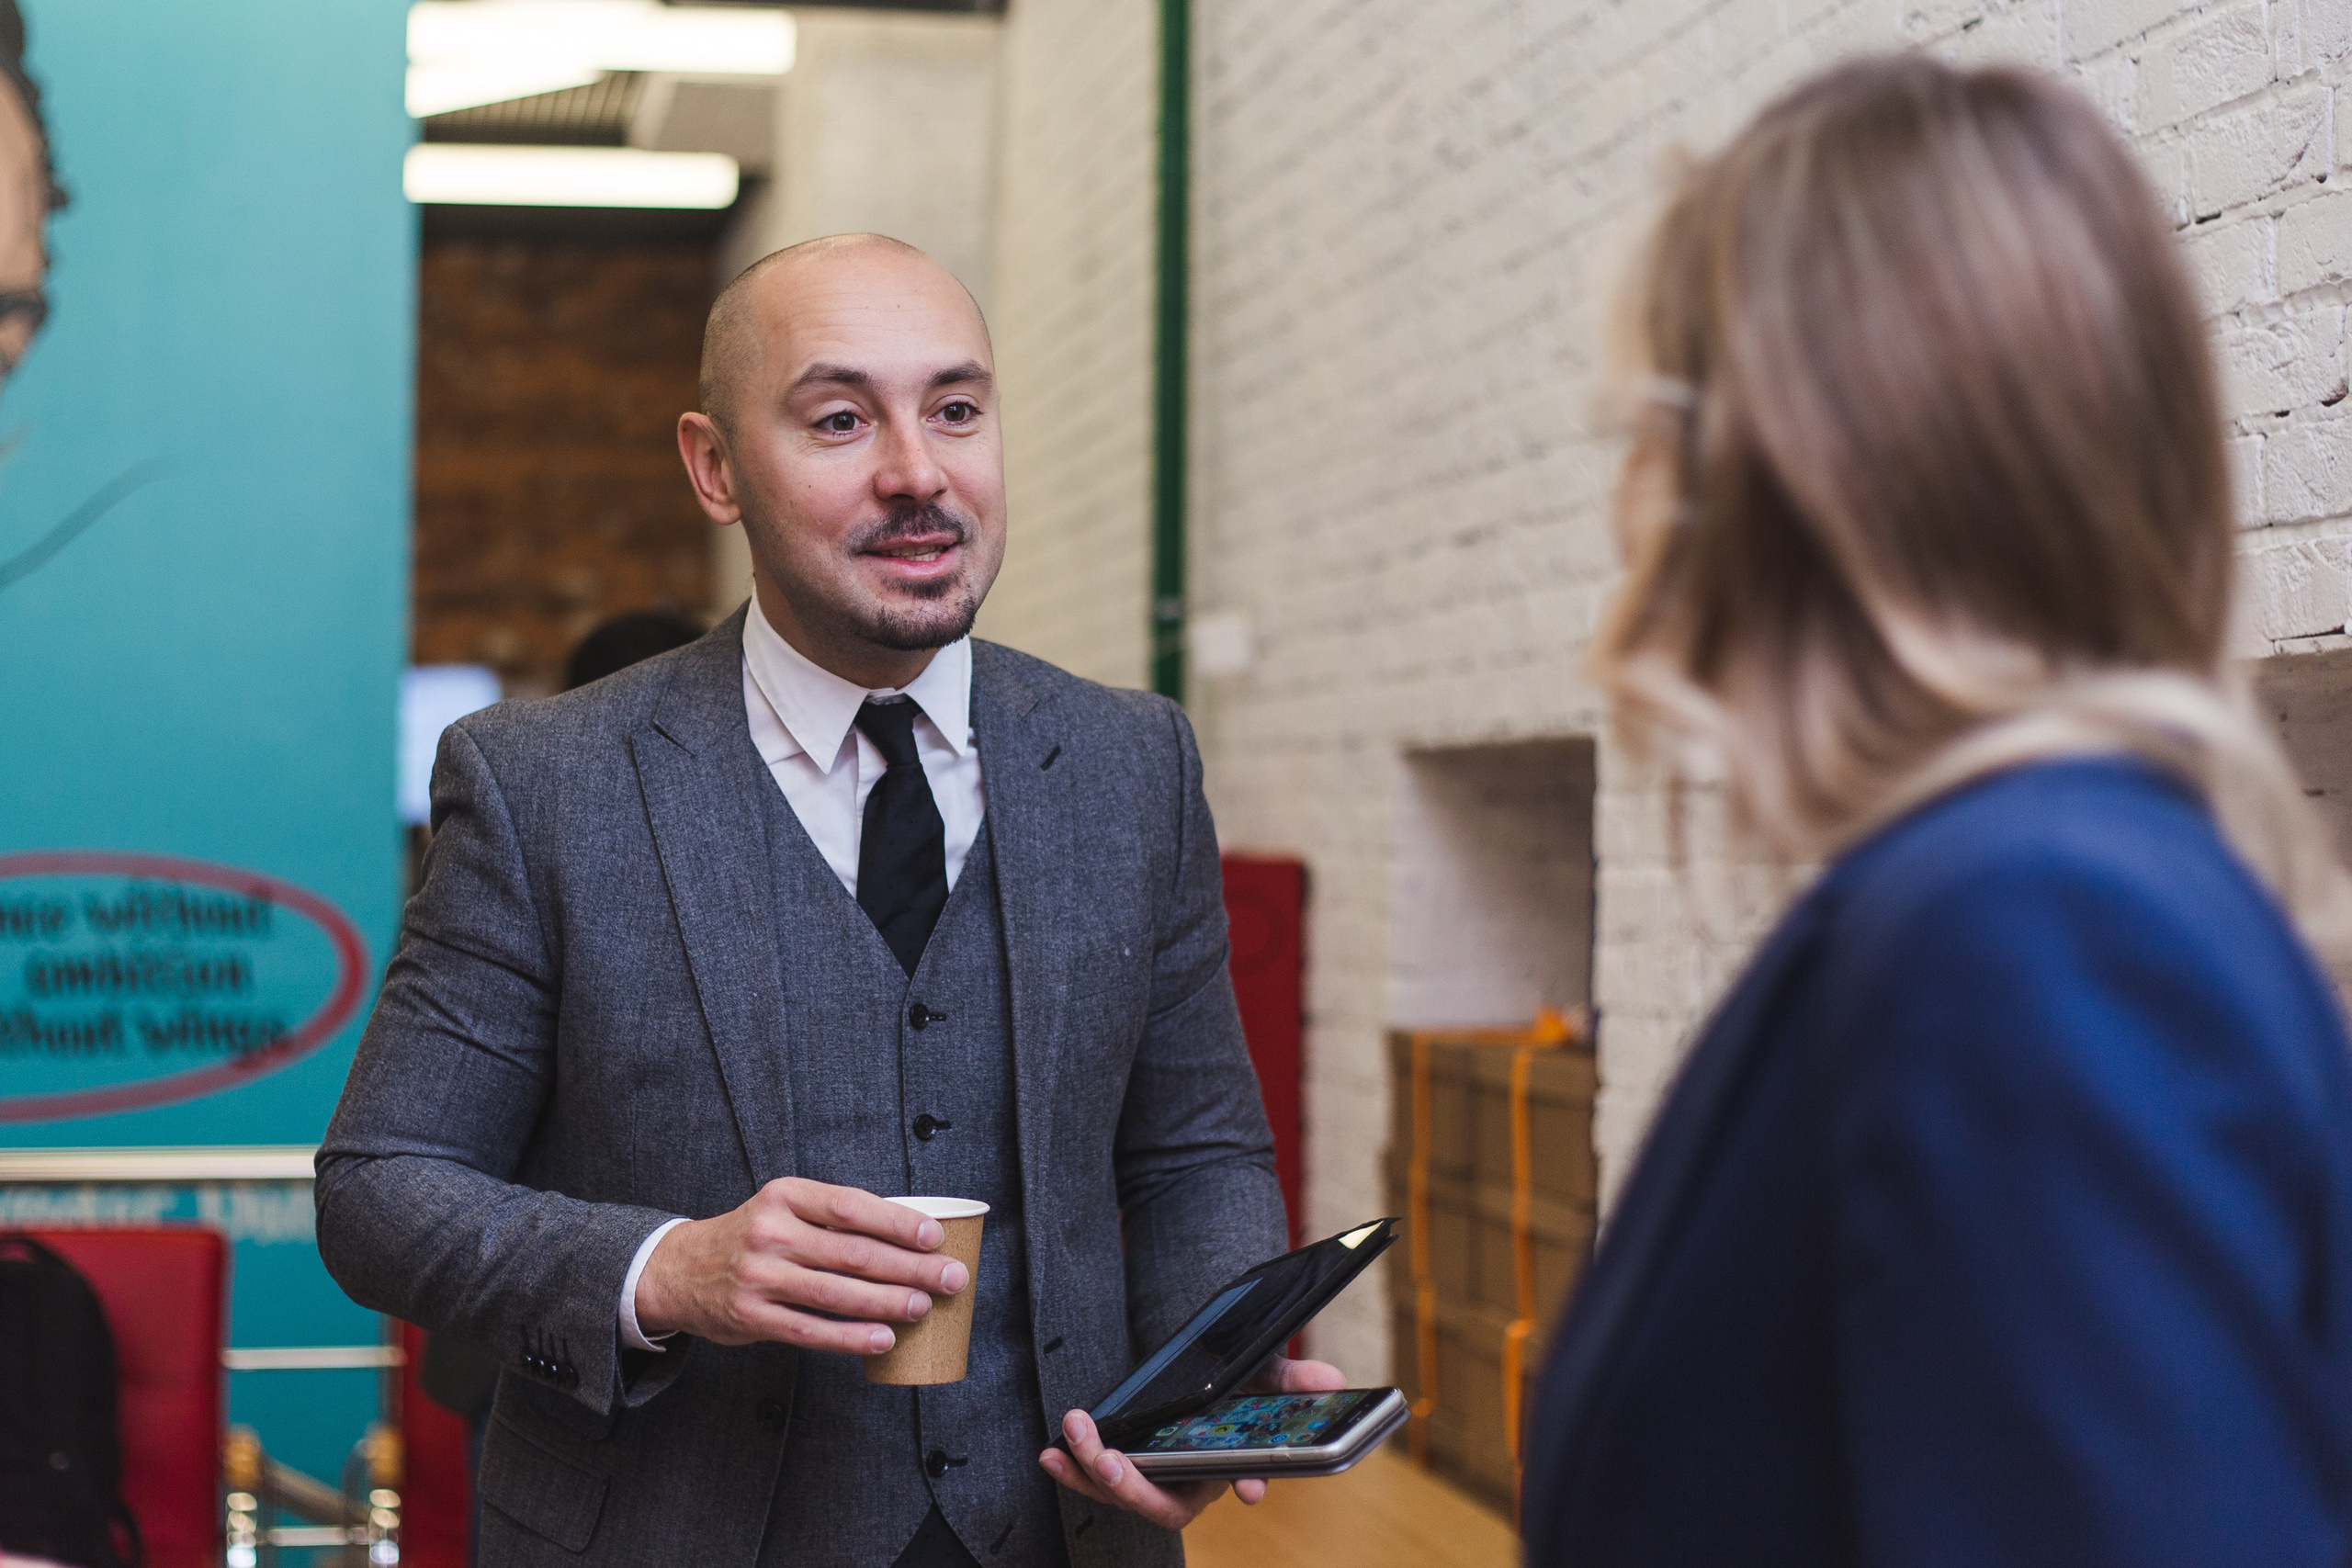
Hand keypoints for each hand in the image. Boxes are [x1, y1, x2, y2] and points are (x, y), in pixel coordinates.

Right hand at [633, 1177, 965, 1353]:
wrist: (679, 1270)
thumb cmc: (750, 1237)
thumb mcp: (783, 1209)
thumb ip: (832, 1219)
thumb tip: (908, 1236)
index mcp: (785, 1196)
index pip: (851, 1206)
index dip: (898, 1223)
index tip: (935, 1237)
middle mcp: (771, 1232)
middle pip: (853, 1252)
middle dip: (910, 1267)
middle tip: (950, 1278)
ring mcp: (759, 1276)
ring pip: (837, 1293)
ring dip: (888, 1302)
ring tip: (924, 1307)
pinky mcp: (751, 1317)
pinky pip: (811, 1330)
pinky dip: (851, 1338)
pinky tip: (882, 1339)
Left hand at [1038, 1354, 1347, 1527]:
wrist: (1199, 1372)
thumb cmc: (1236, 1381)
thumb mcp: (1265, 1373)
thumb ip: (1293, 1378)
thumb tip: (1331, 1380)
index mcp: (1230, 1466)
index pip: (1241, 1481)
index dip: (1245, 1482)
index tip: (1250, 1487)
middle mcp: (1191, 1483)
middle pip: (1164, 1505)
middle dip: (1132, 1487)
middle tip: (1110, 1462)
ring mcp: (1153, 1480)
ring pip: (1121, 1495)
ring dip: (1090, 1471)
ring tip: (1071, 1439)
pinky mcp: (1121, 1468)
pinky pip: (1094, 1479)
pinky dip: (1071, 1468)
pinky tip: (1051, 1452)